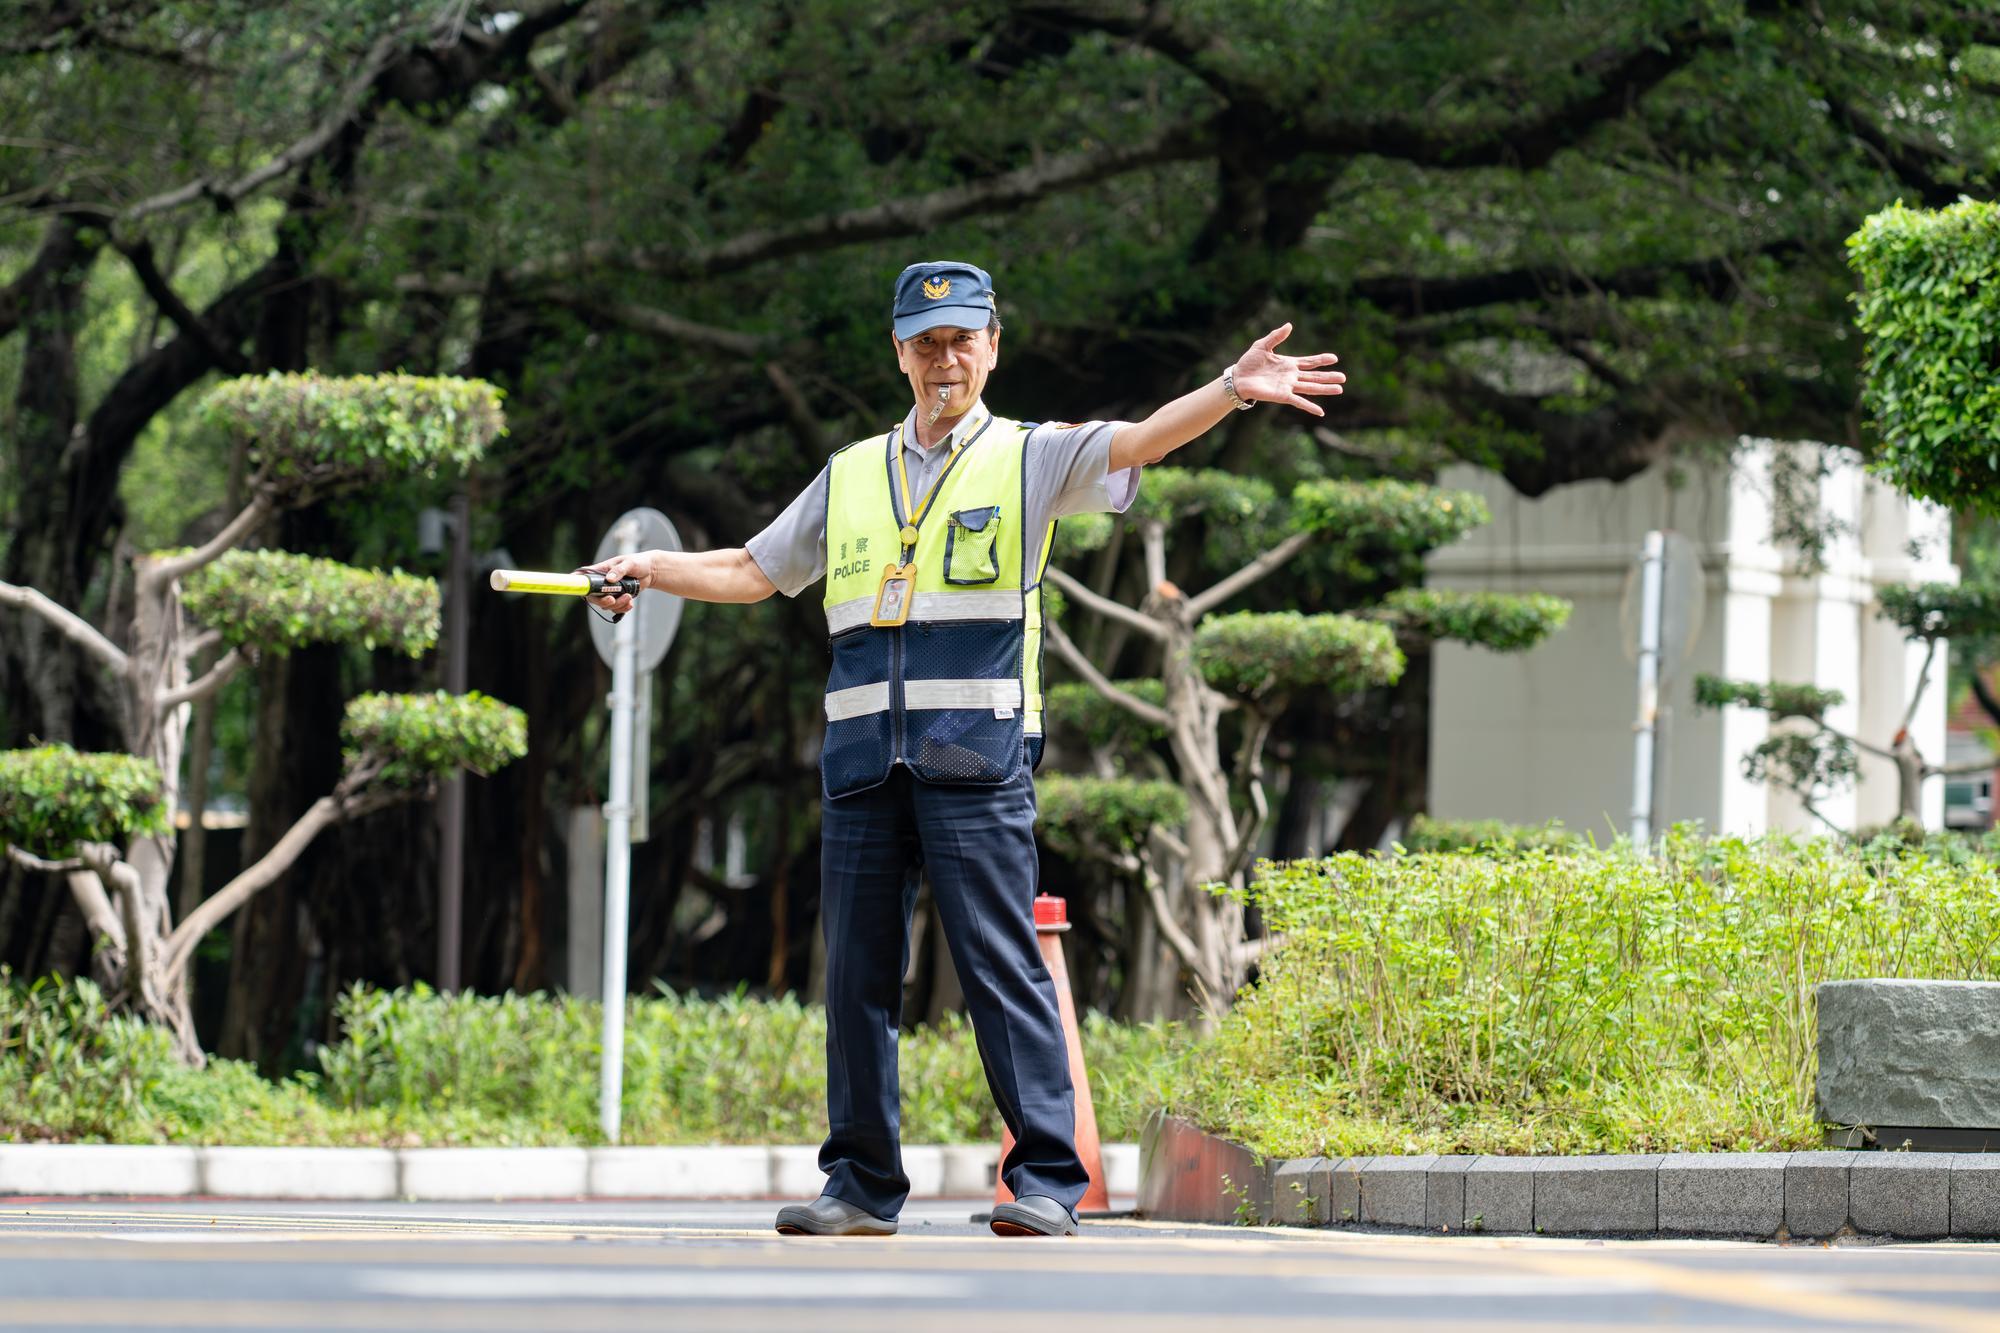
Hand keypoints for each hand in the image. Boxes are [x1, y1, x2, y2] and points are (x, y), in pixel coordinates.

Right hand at [582, 550, 652, 613]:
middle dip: (602, 601)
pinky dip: (623, 608)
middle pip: (593, 597)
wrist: (650, 571)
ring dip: (617, 605)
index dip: (576, 584)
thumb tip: (610, 579)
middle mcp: (601, 583)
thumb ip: (619, 570)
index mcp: (600, 571)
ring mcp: (609, 592)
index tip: (577, 590)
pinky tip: (630, 603)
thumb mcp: (630, 563)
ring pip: (605, 605)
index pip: (582, 577)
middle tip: (612, 599)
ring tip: (629, 597)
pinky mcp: (617, 598)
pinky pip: (615, 608)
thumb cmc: (638, 562)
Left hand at [1230, 323, 1344, 415]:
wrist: (1237, 378)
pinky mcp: (1282, 396)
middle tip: (1344, 378)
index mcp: (1288, 364)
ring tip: (1339, 389)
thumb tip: (1289, 325)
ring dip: (1325, 389)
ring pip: (1310, 388)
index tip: (1334, 358)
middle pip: (1314, 376)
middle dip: (1329, 377)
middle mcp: (1291, 376)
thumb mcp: (1262, 345)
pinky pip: (1298, 401)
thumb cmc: (1248, 362)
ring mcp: (1288, 386)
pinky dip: (1309, 407)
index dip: (1321, 360)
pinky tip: (1321, 412)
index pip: (1309, 362)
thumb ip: (1276, 336)